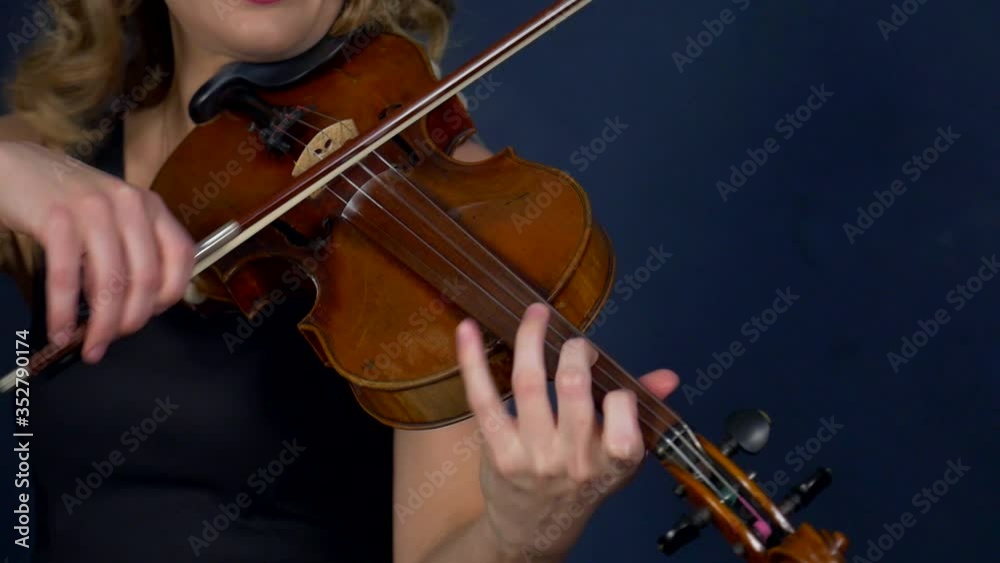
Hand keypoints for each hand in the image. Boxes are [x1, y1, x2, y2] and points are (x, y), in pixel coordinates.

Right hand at [0, 141, 194, 361]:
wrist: (16, 168)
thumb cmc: (69, 202)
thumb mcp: (116, 217)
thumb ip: (135, 249)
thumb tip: (141, 306)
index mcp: (151, 206)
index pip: (182, 256)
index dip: (170, 293)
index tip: (150, 315)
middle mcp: (130, 205)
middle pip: (146, 277)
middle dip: (131, 320)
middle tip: (114, 341)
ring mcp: (95, 209)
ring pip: (110, 282)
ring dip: (101, 325)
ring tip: (90, 347)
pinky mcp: (57, 218)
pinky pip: (67, 276)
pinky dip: (63, 310)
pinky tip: (60, 330)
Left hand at [456, 302, 678, 560]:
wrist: (533, 530)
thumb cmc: (580, 484)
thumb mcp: (617, 458)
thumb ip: (641, 414)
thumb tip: (668, 377)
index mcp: (612, 462)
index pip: (623, 419)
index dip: (618, 393)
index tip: (607, 377)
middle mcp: (573, 460)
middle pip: (573, 388)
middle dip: (576, 351)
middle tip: (575, 343)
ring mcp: (533, 456)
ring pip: (530, 385)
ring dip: (531, 339)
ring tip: (536, 314)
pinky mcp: (498, 452)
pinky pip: (484, 400)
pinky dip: (472, 361)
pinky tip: (467, 330)